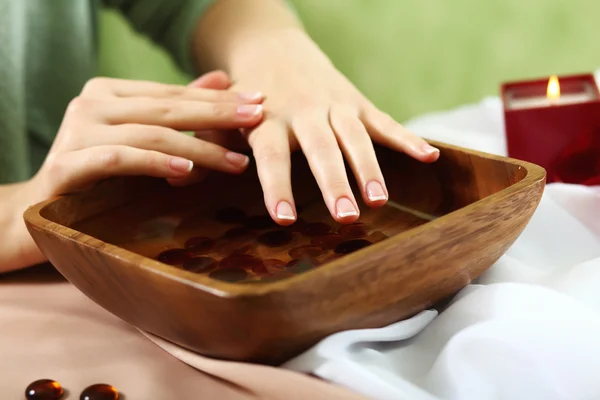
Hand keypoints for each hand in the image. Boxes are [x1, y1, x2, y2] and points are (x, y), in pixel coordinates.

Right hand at [30, 76, 263, 197]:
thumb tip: (223, 78)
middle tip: (259, 119)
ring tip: (236, 163)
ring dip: (198, 149)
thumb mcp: (142, 136)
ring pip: (151, 135)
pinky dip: (155, 165)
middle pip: (167, 109)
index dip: (218, 99)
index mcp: (110, 92)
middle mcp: (91, 103)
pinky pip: (119, 160)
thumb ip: (178, 107)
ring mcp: (77, 131)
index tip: (260, 103)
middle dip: (218, 115)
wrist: (38, 210)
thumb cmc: (98, 172)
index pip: (174, 93)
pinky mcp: (67, 164)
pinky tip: (186, 174)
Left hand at [227, 30, 439, 224]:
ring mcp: (334, 105)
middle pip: (321, 149)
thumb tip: (181, 178)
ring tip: (379, 201)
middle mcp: (302, 111)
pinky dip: (407, 138)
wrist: (273, 48)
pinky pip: (384, 121)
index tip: (283, 218)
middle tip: (345, 215)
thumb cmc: (246, 96)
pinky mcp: (356, 101)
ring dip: (369, 168)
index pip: (272, 155)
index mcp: (267, 118)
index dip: (277, 185)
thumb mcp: (225, 116)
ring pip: (355, 137)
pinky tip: (429, 156)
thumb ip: (213, 143)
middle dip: (334, 181)